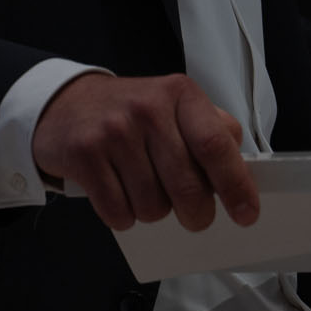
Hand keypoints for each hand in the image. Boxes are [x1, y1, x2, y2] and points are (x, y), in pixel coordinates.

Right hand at [31, 73, 256, 233]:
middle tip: (193, 214)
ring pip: (153, 206)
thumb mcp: (174, 104)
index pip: (216, 145)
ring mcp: (114, 131)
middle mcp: (148, 108)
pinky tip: (118, 192)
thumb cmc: (129, 111)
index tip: (246, 213)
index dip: (236, 185)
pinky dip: (123, 216)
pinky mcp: (84, 156)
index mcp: (180, 94)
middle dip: (196, 213)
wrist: (64, 104)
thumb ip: (211, 129)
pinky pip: (119, 213)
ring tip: (142, 187)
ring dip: (153, 211)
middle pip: (187, 186)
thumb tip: (242, 170)